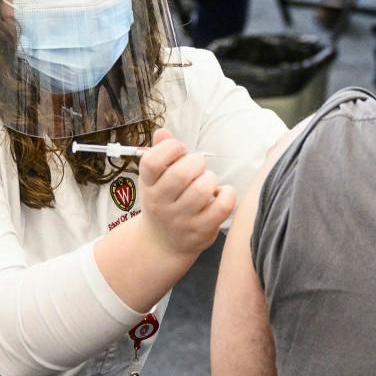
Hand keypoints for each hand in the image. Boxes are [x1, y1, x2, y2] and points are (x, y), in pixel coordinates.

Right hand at [136, 128, 234, 257]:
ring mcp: (181, 219)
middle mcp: (161, 203)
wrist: (162, 243)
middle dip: (196, 162)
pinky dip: (227, 194)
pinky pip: (222, 206)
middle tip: (197, 167)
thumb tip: (163, 132)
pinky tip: (221, 194)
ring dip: (210, 179)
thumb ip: (160, 153)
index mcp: (148, 185)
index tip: (179, 150)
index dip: (170, 148)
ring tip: (207, 183)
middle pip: (181, 174)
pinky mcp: (201, 230)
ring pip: (202, 189)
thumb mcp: (154, 179)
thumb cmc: (163, 202)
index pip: (152, 161)